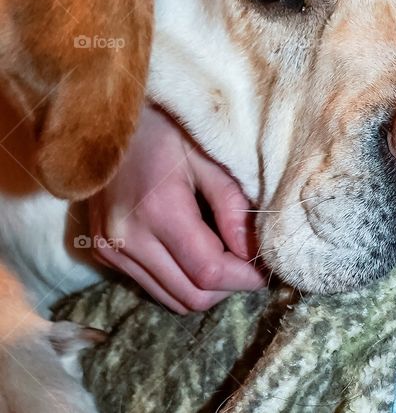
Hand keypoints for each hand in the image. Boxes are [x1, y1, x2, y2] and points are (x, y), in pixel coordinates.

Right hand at [88, 104, 265, 313]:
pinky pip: (153, 286)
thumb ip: (233, 207)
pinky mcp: (104, 253)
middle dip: (230, 288)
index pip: (209, 271)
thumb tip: (253, 252)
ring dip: (206, 289)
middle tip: (252, 266)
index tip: (267, 270)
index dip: (245, 278)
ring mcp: (110, 250)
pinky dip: (181, 280)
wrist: (108, 120)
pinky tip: (198, 253)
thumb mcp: (210, 158)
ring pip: (171, 299)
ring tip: (229, 260)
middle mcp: (127, 239)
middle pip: (191, 295)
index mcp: (158, 211)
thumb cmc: (168, 128)